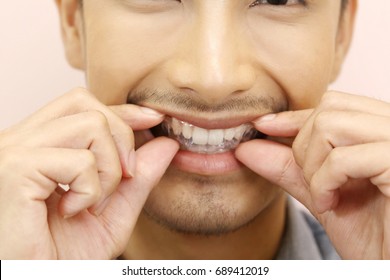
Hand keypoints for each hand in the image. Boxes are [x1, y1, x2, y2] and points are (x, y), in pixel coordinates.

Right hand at [0, 88, 178, 258]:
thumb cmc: (61, 254)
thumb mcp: (113, 212)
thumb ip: (139, 177)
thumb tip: (167, 143)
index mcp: (39, 145)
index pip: (83, 106)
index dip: (123, 110)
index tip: (154, 119)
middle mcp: (21, 139)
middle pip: (85, 103)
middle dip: (122, 137)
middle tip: (125, 178)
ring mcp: (15, 150)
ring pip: (90, 125)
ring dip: (108, 170)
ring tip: (93, 203)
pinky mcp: (15, 167)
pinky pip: (80, 160)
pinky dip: (91, 189)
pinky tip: (72, 211)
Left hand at [236, 91, 389, 258]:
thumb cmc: (374, 235)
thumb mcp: (322, 194)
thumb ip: (288, 167)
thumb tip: (245, 147)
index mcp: (380, 132)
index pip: (333, 105)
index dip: (293, 117)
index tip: (262, 126)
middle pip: (328, 108)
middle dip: (303, 148)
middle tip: (312, 184)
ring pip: (329, 125)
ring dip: (312, 166)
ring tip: (324, 197)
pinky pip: (342, 158)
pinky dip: (323, 183)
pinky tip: (331, 204)